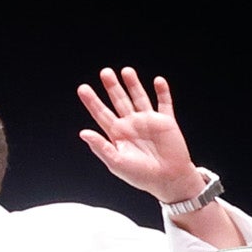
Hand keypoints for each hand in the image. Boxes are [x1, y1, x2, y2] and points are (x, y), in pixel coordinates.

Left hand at [75, 67, 206, 204]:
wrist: (168, 180)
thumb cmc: (141, 175)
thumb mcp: (117, 163)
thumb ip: (100, 147)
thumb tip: (83, 132)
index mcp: (117, 134)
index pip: (101, 113)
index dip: (92, 101)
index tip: (82, 88)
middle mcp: (131, 124)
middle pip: (119, 101)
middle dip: (112, 87)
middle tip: (105, 72)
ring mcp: (148, 121)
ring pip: (139, 98)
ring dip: (134, 84)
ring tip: (126, 71)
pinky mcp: (166, 122)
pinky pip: (164, 104)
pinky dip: (162, 92)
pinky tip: (158, 81)